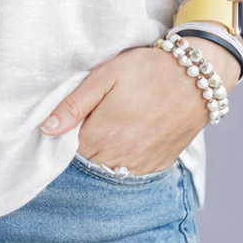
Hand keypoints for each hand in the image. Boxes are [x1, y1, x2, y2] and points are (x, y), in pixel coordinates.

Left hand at [39, 38, 239, 174]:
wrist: (197, 78)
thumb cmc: (148, 70)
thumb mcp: (105, 76)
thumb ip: (74, 105)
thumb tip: (45, 129)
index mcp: (101, 136)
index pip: (67, 148)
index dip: (68, 131)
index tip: (74, 116)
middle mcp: (120, 158)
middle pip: (87, 160)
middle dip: (85, 142)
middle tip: (96, 116)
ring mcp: (141, 165)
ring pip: (109, 168)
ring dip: (106, 152)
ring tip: (115, 124)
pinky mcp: (158, 165)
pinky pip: (132, 172)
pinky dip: (126, 159)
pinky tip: (132, 135)